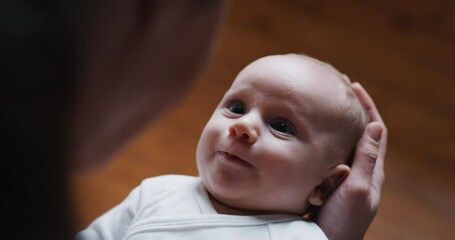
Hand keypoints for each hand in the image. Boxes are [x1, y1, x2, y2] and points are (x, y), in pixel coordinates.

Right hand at [313, 82, 387, 239]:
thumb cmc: (342, 221)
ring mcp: (344, 179)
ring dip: (334, 127)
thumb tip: (376, 125)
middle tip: (335, 93)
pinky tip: (307, 137)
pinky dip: (320, 144)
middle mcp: (360, 173)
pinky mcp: (329, 185)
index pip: (375, 131)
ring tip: (320, 109)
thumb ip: (367, 159)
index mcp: (372, 171)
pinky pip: (326, 159)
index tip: (354, 87)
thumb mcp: (358, 188)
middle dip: (350, 112)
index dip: (367, 106)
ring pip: (341, 146)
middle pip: (359, 135)